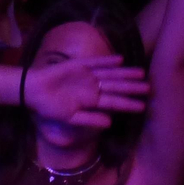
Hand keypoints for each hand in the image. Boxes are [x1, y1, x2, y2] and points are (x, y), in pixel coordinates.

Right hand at [23, 55, 150, 127]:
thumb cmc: (50, 107)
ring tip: (141, 73)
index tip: (143, 106)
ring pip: (111, 74)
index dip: (128, 104)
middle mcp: (92, 87)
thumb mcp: (70, 118)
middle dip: (132, 88)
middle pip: (117, 87)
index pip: (114, 102)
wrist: (33, 91)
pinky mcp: (80, 65)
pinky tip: (121, 60)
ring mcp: (87, 75)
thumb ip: (90, 119)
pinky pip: (96, 62)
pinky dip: (108, 61)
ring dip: (125, 74)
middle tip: (149, 88)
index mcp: (91, 101)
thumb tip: (110, 123)